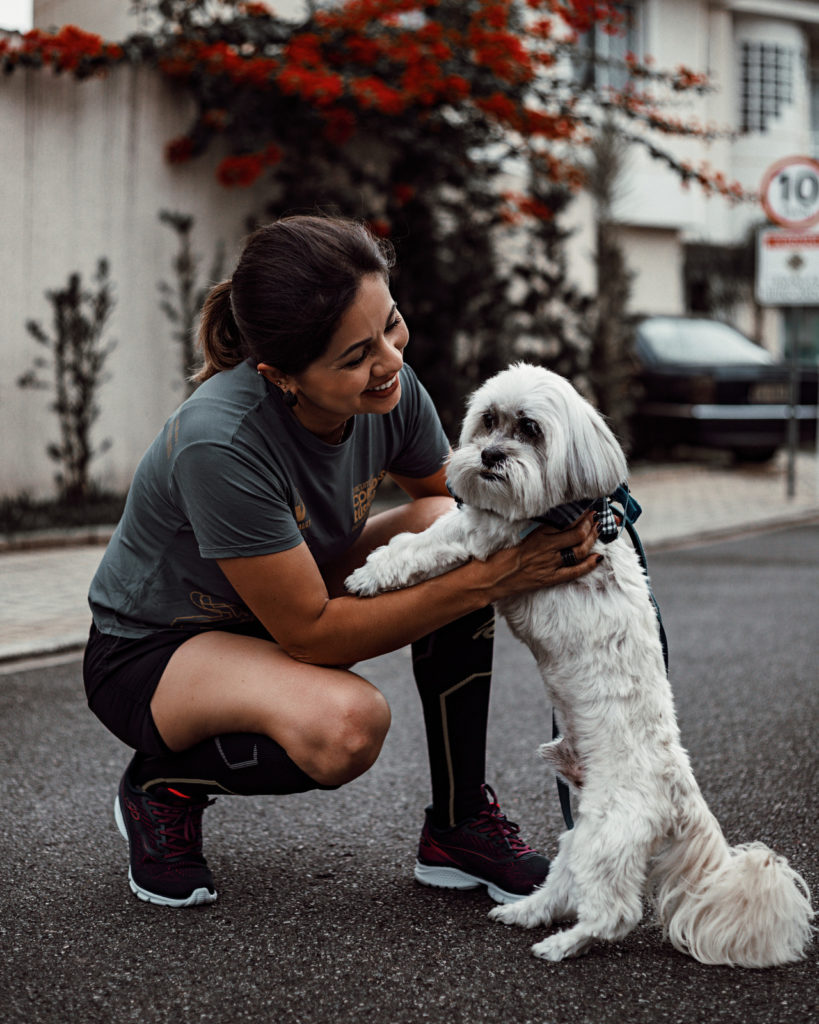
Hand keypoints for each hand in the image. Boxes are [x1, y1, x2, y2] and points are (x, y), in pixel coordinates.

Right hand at [485, 511, 600, 600]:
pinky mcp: (549, 579)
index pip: (564, 522)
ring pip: (578, 550)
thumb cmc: (497, 557)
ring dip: (592, 539)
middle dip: (591, 524)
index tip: (587, 508)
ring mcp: (549, 564)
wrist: (488, 579)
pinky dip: (589, 564)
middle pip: (576, 534)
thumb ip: (535, 529)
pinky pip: (574, 571)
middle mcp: (545, 548)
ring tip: (598, 530)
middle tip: (597, 516)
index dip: (580, 515)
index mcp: (536, 535)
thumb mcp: (516, 536)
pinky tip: (598, 557)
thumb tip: (553, 521)